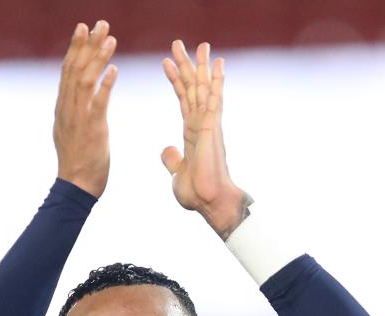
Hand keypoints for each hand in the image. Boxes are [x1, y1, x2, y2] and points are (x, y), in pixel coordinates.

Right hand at [54, 20, 117, 197]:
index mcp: (63, 107)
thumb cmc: (78, 161)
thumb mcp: (71, 130)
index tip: (83, 28)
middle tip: (99, 23)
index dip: (76, 47)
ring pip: (85, 81)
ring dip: (98, 58)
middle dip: (87, 44)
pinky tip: (114, 70)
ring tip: (110, 38)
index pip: (68, 70)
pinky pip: (98, 103)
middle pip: (75, 69)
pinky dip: (105, 85)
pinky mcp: (92, 130)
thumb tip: (75, 97)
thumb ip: (73, 111)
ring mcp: (78, 118)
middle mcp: (68, 108)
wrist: (76, 185)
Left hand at [162, 41, 249, 238]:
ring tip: (200, 44)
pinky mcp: (213, 128)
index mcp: (192, 133)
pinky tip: (218, 63)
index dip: (175, 81)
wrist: (210, 203)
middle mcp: (202, 125)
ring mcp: (209, 125)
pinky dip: (216, 80)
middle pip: (193, 89)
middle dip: (186, 65)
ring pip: (203, 89)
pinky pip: (214, 99)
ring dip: (201, 66)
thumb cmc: (198, 193)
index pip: (183, 100)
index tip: (166, 63)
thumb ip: (172, 159)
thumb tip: (167, 150)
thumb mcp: (177, 173)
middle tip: (179, 43)